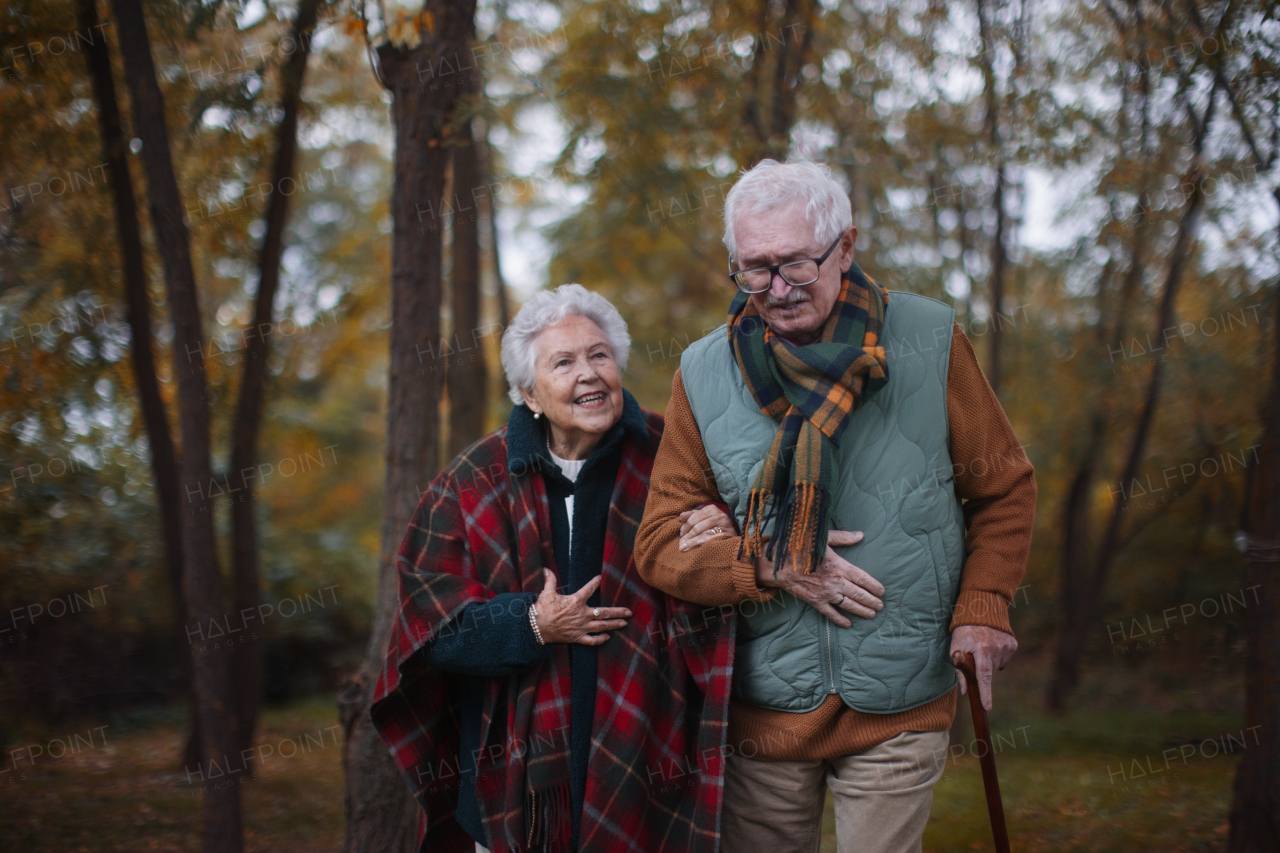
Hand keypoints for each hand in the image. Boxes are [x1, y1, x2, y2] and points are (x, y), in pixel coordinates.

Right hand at [532, 569, 630, 645]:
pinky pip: (591, 640)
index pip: (589, 589)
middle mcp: (582, 614)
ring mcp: (581, 627)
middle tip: (629, 612)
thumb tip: (546, 569)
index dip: (594, 583)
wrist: (536, 627)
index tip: (599, 578)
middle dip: (618, 612)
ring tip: (624, 623)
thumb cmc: (542, 609)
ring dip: (614, 624)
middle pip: (604, 613)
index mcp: (576, 601)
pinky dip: (600, 639)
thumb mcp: (546, 592)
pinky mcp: (577, 638)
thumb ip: (550, 580)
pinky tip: (607, 637)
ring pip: (602, 626)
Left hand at [678, 504, 736, 550]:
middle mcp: (719, 514)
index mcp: (711, 509)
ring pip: (705, 531)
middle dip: (688, 535)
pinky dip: (707, 539)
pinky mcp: (729, 534)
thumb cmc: (713, 527)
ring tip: (685, 547)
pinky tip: (699, 543)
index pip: (694, 517)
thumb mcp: (702, 519)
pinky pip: (716, 536)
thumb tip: (681, 516)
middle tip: (681, 544)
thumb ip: (691, 516)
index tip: (681, 535)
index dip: (685, 527)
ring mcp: (725, 524)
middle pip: (699, 525)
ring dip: (694, 540)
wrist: (730, 535)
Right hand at [754, 530, 882, 627]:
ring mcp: (825, 593)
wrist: (777, 563)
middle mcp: (835, 582)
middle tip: (881, 606)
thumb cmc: (800, 546)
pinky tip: (848, 624)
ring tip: (872, 614)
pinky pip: (830, 613)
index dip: (874, 586)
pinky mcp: (815, 601)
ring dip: (862, 611)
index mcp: (839, 566)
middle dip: (872, 601)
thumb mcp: (823, 537)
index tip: (882, 591)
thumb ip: (843, 537)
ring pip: (848, 605)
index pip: (863, 578)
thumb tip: (861, 535)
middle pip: (859, 594)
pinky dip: (840, 620)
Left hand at [950, 624, 1017, 711]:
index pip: (984, 676)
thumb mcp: (955, 648)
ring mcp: (1006, 646)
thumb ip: (960, 671)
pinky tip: (991, 645)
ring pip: (997, 667)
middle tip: (974, 657)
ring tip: (982, 648)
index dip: (985, 692)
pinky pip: (1004, 659)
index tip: (988, 707)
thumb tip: (965, 692)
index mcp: (981, 649)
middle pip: (990, 673)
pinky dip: (997, 657)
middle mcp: (996, 648)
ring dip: (989, 663)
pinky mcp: (1012, 644)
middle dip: (982, 671)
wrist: (981, 611)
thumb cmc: (964, 632)